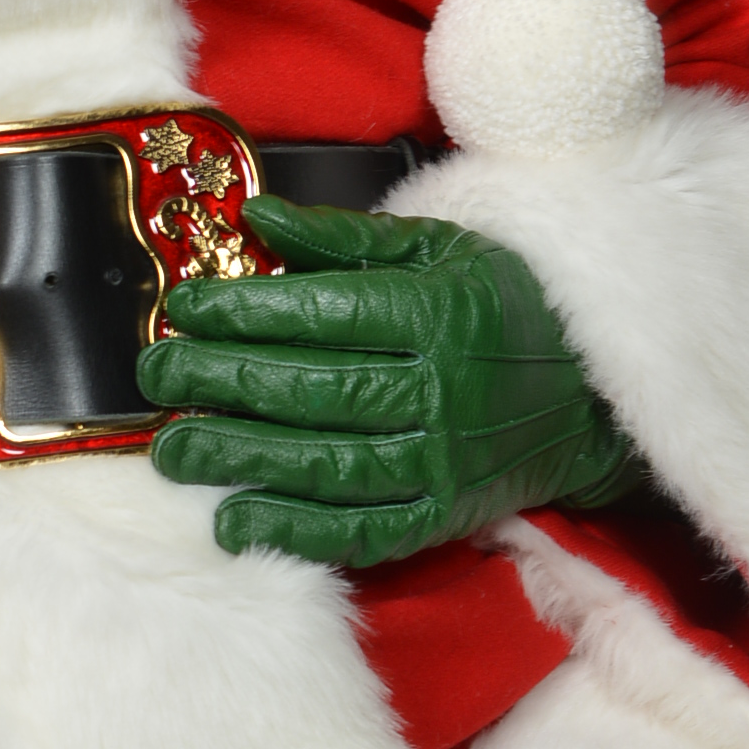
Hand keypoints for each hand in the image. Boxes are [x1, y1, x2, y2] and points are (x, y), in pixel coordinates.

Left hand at [139, 199, 639, 568]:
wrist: (592, 397)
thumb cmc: (504, 307)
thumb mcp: (438, 250)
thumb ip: (343, 239)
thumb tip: (255, 217)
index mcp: (438, 314)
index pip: (324, 315)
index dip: (245, 311)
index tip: (184, 309)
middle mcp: (441, 391)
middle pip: (313, 390)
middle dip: (222, 382)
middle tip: (155, 376)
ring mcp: (444, 462)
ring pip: (326, 464)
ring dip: (240, 459)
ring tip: (173, 450)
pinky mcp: (445, 515)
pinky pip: (361, 530)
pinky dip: (295, 531)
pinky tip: (234, 519)